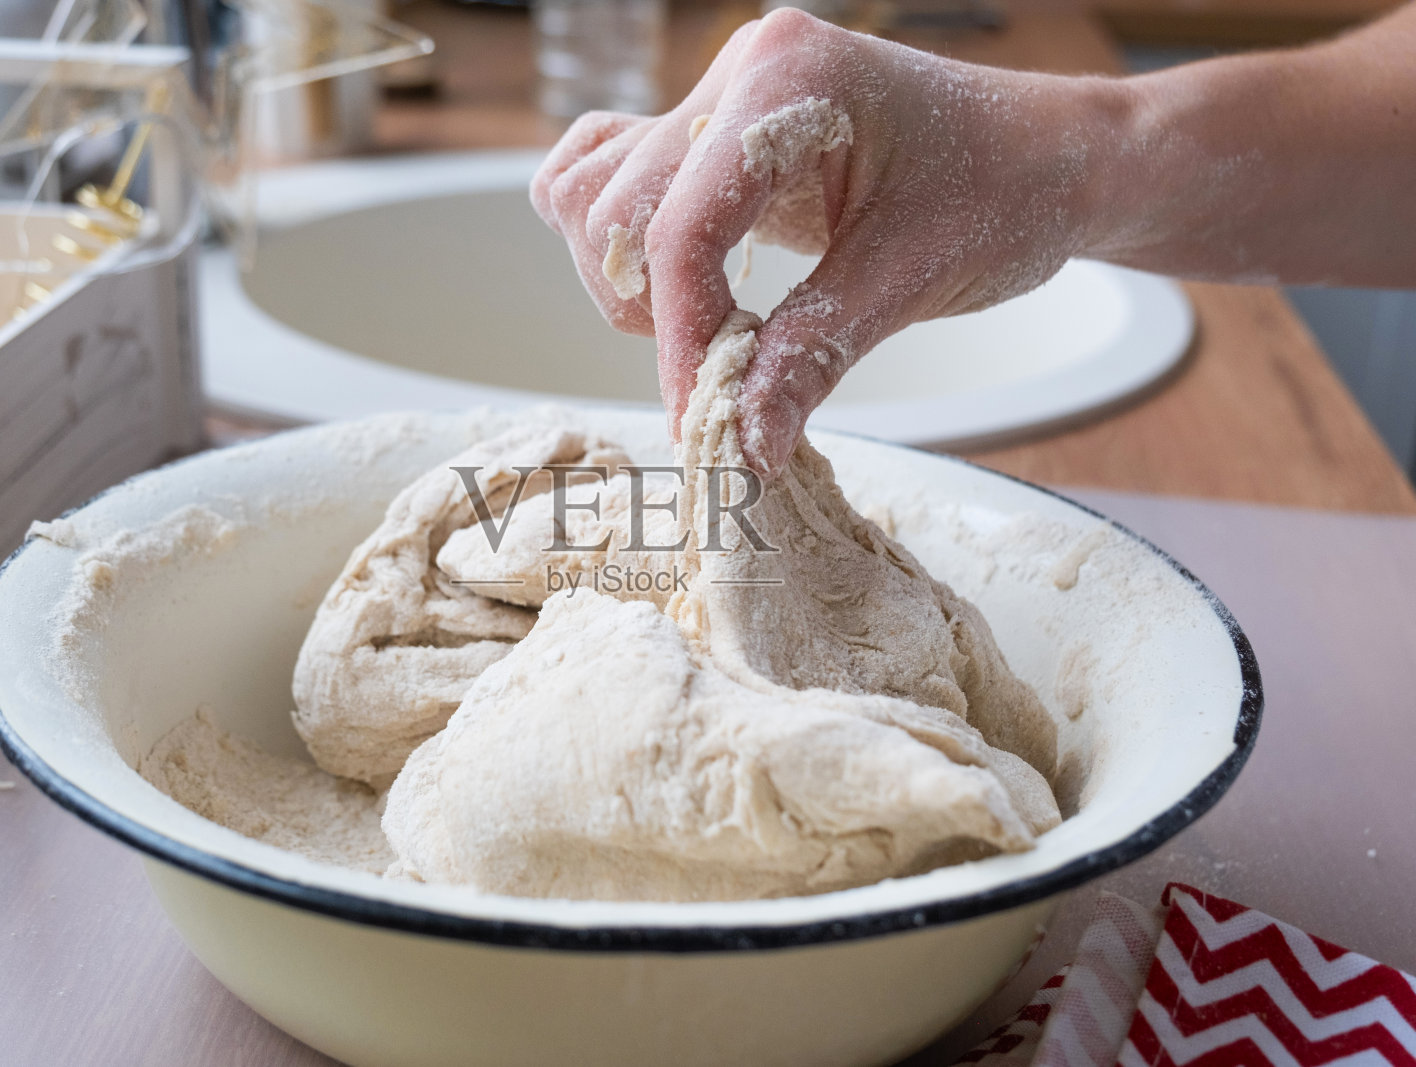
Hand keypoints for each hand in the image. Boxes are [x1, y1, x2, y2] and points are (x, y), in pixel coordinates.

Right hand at [531, 8, 1127, 473]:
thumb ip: (814, 355)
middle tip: (724, 373)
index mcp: (791, 82)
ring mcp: (720, 95)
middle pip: (618, 210)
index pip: (684, 225)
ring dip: (630, 277)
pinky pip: (608, 169)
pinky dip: (626, 240)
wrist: (1054, 157)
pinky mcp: (715, 130)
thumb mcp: (913, 279)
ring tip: (710, 326)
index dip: (680, 336)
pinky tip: (686, 284)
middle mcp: (740, 72)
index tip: (702, 416)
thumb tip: (742, 445)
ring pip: (594, 191)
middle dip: (655, 311)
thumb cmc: (1006, 193)